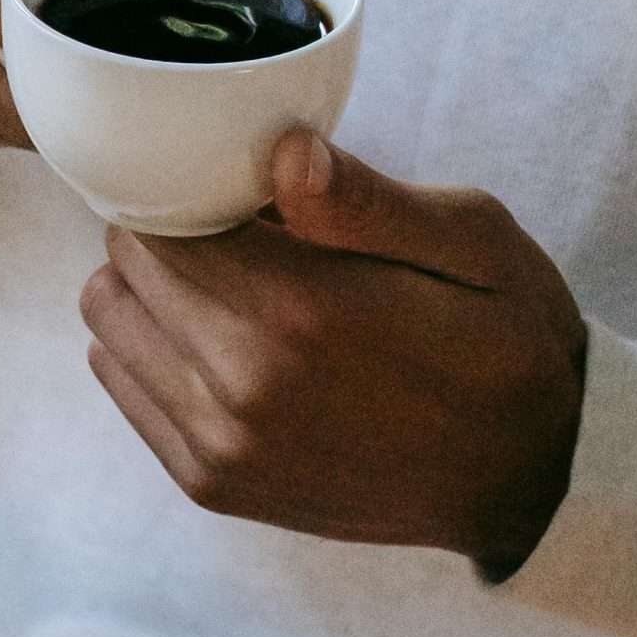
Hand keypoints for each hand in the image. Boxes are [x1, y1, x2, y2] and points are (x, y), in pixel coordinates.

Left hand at [78, 132, 589, 571]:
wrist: (527, 479)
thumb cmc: (507, 344)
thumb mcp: (474, 244)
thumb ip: (367, 200)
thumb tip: (282, 152)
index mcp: (302, 311)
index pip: (162, 219)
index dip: (189, 190)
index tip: (233, 191)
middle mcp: (242, 384)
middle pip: (126, 266)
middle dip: (168, 236)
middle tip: (235, 236)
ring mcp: (218, 444)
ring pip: (109, 324)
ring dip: (150, 293)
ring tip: (226, 289)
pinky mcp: (209, 484)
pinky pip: (122, 388)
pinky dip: (151, 352)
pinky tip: (219, 344)